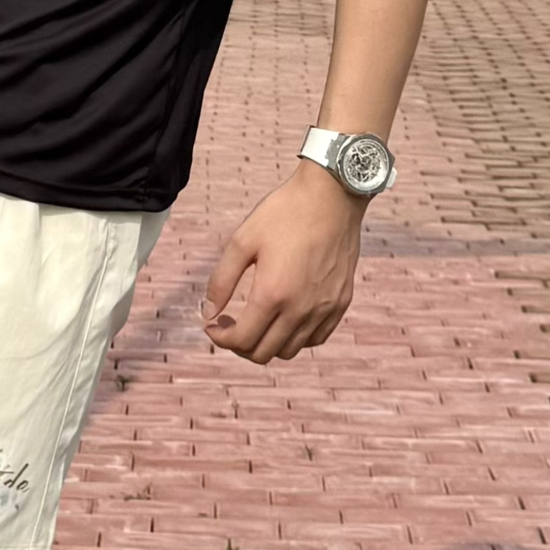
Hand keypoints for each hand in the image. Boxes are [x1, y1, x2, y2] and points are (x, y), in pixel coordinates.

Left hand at [201, 166, 364, 362]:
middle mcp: (301, 309)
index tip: (212, 325)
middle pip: (263, 353)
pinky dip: (295, 338)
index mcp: (273, 294)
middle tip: (230, 324)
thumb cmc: (284, 213)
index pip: (241, 340)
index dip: (220, 338)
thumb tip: (208, 314)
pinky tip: (285, 317)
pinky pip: (316, 338)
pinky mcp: (341, 303)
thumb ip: (220, 282)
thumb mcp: (242, 241)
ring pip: (290, 351)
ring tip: (257, 321)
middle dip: (239, 344)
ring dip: (267, 344)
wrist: (332, 196)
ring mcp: (324, 309)